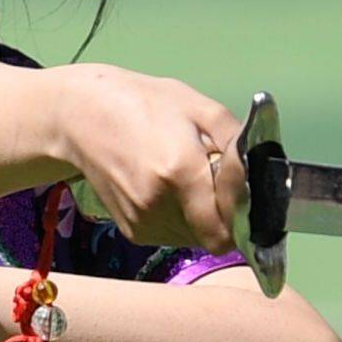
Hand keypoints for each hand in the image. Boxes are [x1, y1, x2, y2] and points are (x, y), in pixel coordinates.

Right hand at [47, 64, 249, 250]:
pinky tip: (167, 187)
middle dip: (227, 215)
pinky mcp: (131, 231)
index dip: (245, 212)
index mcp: (180, 171)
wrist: (81, 115)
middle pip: (216, 236)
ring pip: (195, 238)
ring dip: (204, 218)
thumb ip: (237, 141)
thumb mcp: (199, 107)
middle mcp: (159, 205)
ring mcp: (142, 222)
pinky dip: (182, 218)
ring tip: (188, 179)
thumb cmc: (143, 103)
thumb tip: (260, 173)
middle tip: (216, 182)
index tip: (243, 188)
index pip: (231, 225)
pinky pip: (173, 235)